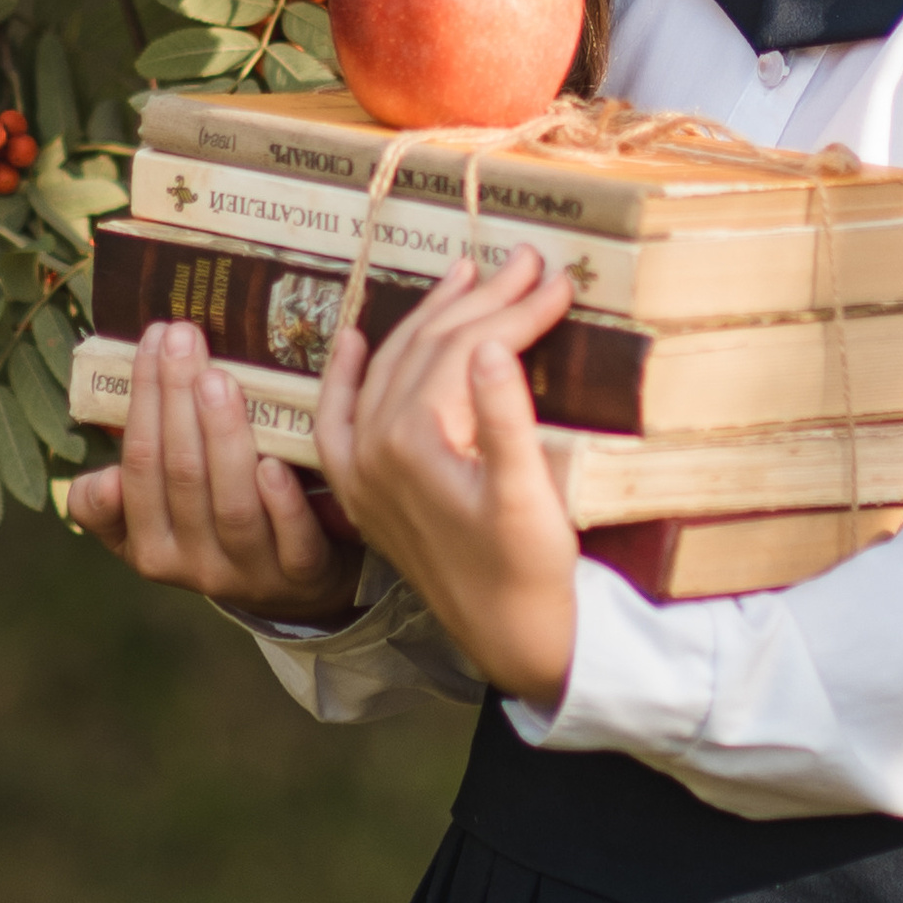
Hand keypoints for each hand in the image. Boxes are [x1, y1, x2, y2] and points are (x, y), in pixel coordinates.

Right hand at [65, 320, 361, 620]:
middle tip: (183, 336)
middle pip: (182, 475)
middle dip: (177, 399)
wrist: (294, 582)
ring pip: (232, 505)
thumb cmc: (215, 523)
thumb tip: (103, 482)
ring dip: (223, 438)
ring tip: (219, 378)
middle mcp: (193, 565)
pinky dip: (281, 501)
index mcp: (151, 547)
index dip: (143, 400)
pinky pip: (291, 540)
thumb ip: (115, 501)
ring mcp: (249, 572)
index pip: (140, 465)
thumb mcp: (156, 519)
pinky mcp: (302, 575)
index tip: (154, 337)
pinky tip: (275, 461)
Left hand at [315, 246, 580, 711]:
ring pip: (391, 366)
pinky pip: (341, 415)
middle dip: (483, 300)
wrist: (511, 639)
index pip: (465, 348)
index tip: (560, 279)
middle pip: (426, 347)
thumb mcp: (530, 496)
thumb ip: (506, 419)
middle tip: (531, 262)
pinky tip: (357, 339)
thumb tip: (494, 347)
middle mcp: (372, 448)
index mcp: (411, 442)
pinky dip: (349, 373)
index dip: (515, 309)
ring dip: (432, 317)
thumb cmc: (531, 569)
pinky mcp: (365, 488)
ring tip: (471, 276)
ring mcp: (362, 468)